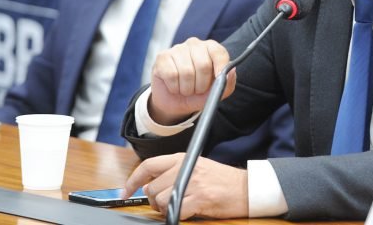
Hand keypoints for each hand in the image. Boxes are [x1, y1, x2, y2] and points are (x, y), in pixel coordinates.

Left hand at [123, 153, 248, 218]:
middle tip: (167, 203)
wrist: (246, 188)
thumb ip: (173, 172)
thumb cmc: (222, 180)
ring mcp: (192, 183)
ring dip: (165, 209)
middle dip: (154, 200)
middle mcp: (186, 168)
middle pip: (152, 188)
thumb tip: (149, 185)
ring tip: (180, 206)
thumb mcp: (196, 167)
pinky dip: (178, 215)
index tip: (126, 191)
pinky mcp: (200, 198)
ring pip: (160, 201)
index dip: (133, 180)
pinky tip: (188, 211)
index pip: (149, 165)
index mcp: (183, 158)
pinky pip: (176, 211)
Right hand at [149, 37, 235, 124]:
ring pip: (186, 72)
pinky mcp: (163, 56)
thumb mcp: (216, 93)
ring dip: (187, 88)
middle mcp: (195, 45)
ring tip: (186, 89)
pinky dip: (175, 87)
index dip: (221, 67)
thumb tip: (231, 71)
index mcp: (211, 49)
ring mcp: (177, 49)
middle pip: (203, 65)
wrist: (175, 102)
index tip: (218, 79)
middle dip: (201, 85)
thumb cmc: (198, 94)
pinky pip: (171, 74)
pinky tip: (174, 86)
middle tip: (198, 90)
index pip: (219, 52)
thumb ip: (227, 84)